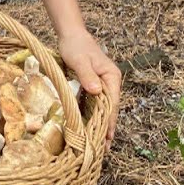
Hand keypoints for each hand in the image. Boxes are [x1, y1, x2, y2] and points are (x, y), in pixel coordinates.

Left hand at [57, 30, 121, 146]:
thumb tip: (97, 91)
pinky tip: (89, 129)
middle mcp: (110, 82)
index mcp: (112, 77)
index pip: (112, 103)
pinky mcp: (93, 85)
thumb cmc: (75, 46)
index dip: (109, 122)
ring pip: (103, 109)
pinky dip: (92, 117)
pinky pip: (94, 104)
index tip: (107, 138)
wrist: (71, 35)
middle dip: (107, 128)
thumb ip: (88, 75)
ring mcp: (103, 84)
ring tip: (98, 145)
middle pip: (110, 109)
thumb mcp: (79, 61)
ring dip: (100, 125)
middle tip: (103, 150)